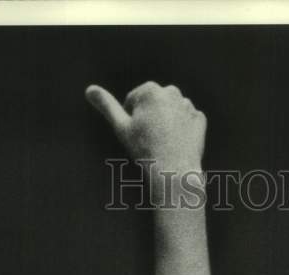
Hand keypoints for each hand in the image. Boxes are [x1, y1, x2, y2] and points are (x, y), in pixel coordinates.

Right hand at [86, 81, 205, 174]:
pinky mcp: (200, 120)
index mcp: (151, 90)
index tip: (137, 134)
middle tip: (150, 139)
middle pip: (154, 103)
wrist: (175, 171)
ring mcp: (188, 106)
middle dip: (150, 117)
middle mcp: (172, 92)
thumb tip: (89, 89)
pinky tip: (178, 143)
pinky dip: (182, 129)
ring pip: (171, 111)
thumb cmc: (145, 150)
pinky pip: (187, 121)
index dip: (132, 118)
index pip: (134, 100)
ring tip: (164, 142)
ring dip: (167, 122)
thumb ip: (106, 105)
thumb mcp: (121, 126)